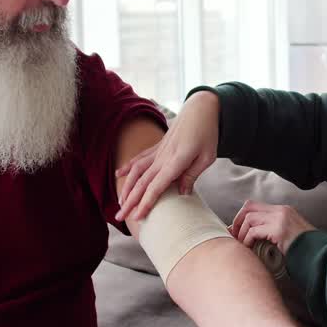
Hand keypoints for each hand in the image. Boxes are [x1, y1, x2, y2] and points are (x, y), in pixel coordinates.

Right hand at [115, 91, 220, 221]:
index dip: (146, 202)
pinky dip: (128, 167)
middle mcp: (163, 157)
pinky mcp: (157, 146)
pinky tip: (118, 175)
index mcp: (176, 161)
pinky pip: (139, 158)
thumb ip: (192, 175)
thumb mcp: (207, 157)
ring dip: (126, 187)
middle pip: (142, 182)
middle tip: (120, 217)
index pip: (157, 186)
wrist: (201, 109)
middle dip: (130, 201)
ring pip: (137, 171)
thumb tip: (181, 194)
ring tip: (120, 203)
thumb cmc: (208, 134)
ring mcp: (158, 151)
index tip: (138, 217)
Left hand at [231, 201, 315, 254]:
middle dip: (237, 221)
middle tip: (233, 235)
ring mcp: (281, 218)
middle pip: (249, 207)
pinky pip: (254, 231)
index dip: (241, 216)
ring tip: (242, 244)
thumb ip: (274, 230)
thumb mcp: (289, 234)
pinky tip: (249, 248)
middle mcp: (281, 210)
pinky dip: (247, 239)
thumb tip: (254, 236)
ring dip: (241, 232)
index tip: (236, 230)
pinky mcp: (279, 229)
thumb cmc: (304, 249)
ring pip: (250, 218)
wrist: (320, 254)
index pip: (255, 205)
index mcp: (284, 210)